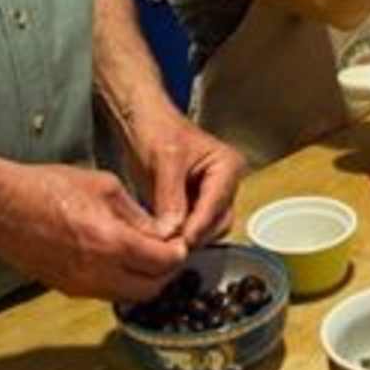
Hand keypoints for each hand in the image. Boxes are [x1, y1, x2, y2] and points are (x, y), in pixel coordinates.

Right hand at [0, 162, 190, 301]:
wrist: (0, 206)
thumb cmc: (48, 187)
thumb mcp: (105, 186)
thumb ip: (137, 215)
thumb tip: (160, 232)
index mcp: (111, 243)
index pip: (163, 263)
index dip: (178, 253)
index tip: (181, 241)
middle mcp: (98, 272)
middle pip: (150, 289)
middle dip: (166, 273)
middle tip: (170, 252)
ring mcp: (80, 286)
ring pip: (128, 296)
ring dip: (143, 281)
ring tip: (146, 256)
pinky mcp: (66, 289)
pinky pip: (105, 293)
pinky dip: (120, 282)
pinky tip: (119, 259)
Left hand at [124, 113, 245, 247]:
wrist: (141, 121)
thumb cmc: (156, 128)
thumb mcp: (164, 159)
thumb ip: (170, 196)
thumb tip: (171, 232)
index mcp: (228, 166)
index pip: (217, 205)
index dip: (197, 226)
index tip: (178, 243)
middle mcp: (225, 185)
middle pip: (218, 223)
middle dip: (193, 236)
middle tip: (167, 248)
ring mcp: (211, 197)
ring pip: (206, 231)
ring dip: (185, 239)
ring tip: (161, 245)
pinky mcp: (194, 206)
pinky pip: (191, 229)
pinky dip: (177, 236)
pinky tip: (160, 240)